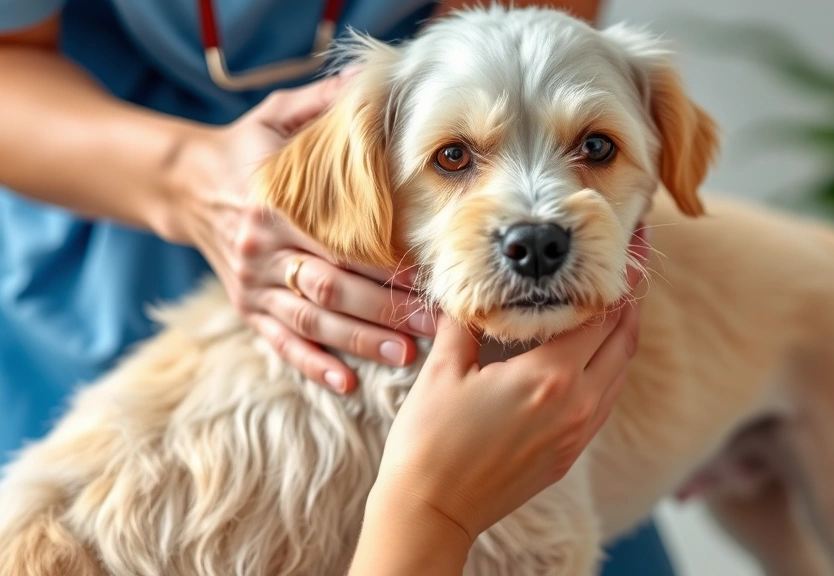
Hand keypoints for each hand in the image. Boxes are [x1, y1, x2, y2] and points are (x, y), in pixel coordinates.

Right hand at [167, 76, 434, 392]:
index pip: (338, 241)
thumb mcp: (277, 116)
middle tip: (432, 324)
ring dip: (359, 342)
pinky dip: (312, 366)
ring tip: (405, 356)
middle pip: (330, 288)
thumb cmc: (246, 149)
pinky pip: (280, 343)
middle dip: (384, 310)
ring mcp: (251, 284)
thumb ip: (321, 105)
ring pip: (310, 322)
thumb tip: (369, 81)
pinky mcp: (246, 307)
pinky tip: (347, 383)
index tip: (427, 276)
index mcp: (273, 204)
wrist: (185, 184)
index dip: (382, 263)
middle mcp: (260, 250)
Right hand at [365, 228, 648, 545]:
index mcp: (550, 376)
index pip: (600, 316)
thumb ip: (466, 322)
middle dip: (628, 304)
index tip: (626, 254)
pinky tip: (589, 356)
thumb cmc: (430, 441)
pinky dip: (608, 370)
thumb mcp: (443, 369)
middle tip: (628, 273)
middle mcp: (578, 404)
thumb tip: (473, 290)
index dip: (616, 281)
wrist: (431, 511)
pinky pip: (605, 401)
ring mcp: (578, 433)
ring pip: (620, 373)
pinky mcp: (571, 454)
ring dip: (621, 338)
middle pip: (623, 342)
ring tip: (613, 308)